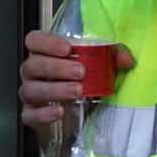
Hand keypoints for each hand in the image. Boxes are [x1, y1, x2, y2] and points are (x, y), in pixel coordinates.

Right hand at [18, 28, 104, 142]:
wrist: (83, 114)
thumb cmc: (86, 81)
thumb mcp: (103, 65)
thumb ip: (114, 56)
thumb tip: (127, 60)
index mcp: (46, 53)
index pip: (34, 40)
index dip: (47, 42)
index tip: (68, 48)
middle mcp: (34, 72)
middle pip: (33, 65)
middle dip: (56, 67)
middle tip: (80, 72)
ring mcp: (31, 93)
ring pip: (30, 89)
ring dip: (54, 89)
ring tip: (77, 91)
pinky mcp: (32, 115)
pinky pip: (30, 115)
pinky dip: (43, 113)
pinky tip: (59, 112)